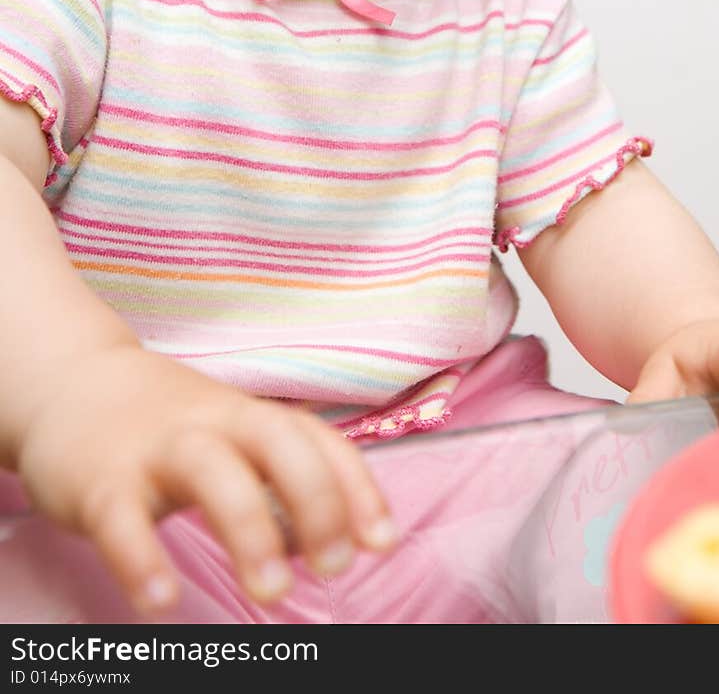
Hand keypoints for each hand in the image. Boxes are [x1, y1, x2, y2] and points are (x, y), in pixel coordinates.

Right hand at [15, 343, 394, 613]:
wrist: (70, 383)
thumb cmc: (167, 425)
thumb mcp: (229, 437)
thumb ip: (279, 480)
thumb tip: (330, 541)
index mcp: (248, 416)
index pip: (316, 440)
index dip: (356, 487)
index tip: (381, 541)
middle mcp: (211, 424)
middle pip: (276, 440)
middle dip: (315, 500)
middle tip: (334, 568)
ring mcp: (156, 449)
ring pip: (211, 471)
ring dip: (248, 529)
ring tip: (272, 592)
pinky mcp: (101, 481)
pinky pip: (123, 519)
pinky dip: (142, 559)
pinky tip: (162, 602)